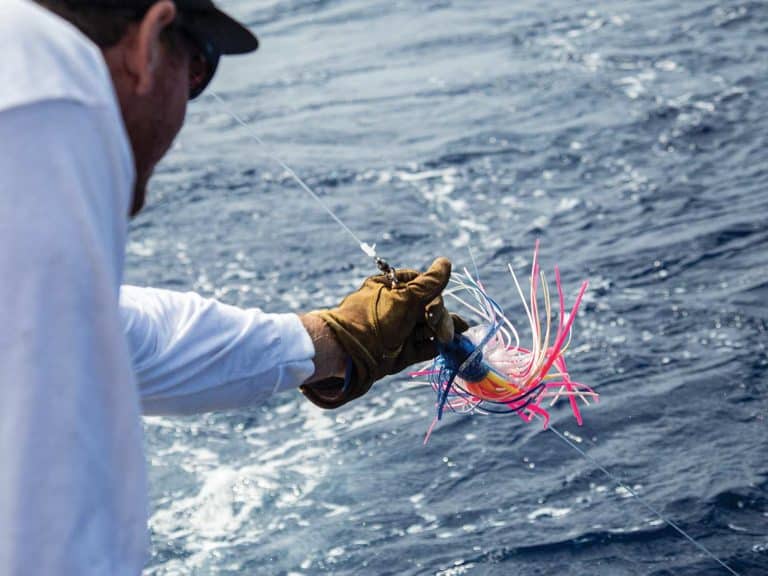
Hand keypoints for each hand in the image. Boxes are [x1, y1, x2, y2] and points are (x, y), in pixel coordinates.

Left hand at [300, 257, 467, 408]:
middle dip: (440, 317)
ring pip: (428, 328)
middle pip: (429, 308)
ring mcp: (399, 331)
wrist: (351, 353)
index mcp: (392, 288)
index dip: (435, 295)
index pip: (424, 285)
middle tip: (443, 331)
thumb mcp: (404, 297)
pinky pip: (424, 347)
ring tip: (453, 337)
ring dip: (442, 331)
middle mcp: (397, 308)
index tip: (433, 307)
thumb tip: (446, 262)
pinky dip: (436, 346)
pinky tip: (448, 346)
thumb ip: (429, 283)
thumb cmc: (377, 318)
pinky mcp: (402, 352)